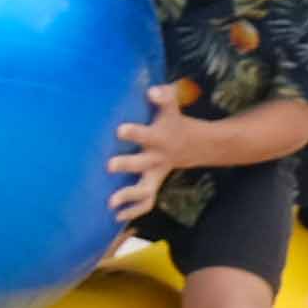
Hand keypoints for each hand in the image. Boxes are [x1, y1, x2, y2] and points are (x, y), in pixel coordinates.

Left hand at [103, 81, 204, 220]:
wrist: (198, 146)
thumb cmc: (173, 122)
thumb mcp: (172, 107)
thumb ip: (164, 96)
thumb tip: (151, 91)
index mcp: (160, 134)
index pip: (149, 131)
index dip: (137, 131)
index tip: (121, 128)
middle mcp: (158, 155)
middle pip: (142, 161)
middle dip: (127, 164)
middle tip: (109, 165)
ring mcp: (156, 172)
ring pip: (144, 188)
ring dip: (128, 195)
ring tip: (111, 202)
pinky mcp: (155, 184)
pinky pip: (146, 201)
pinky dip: (133, 211)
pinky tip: (116, 216)